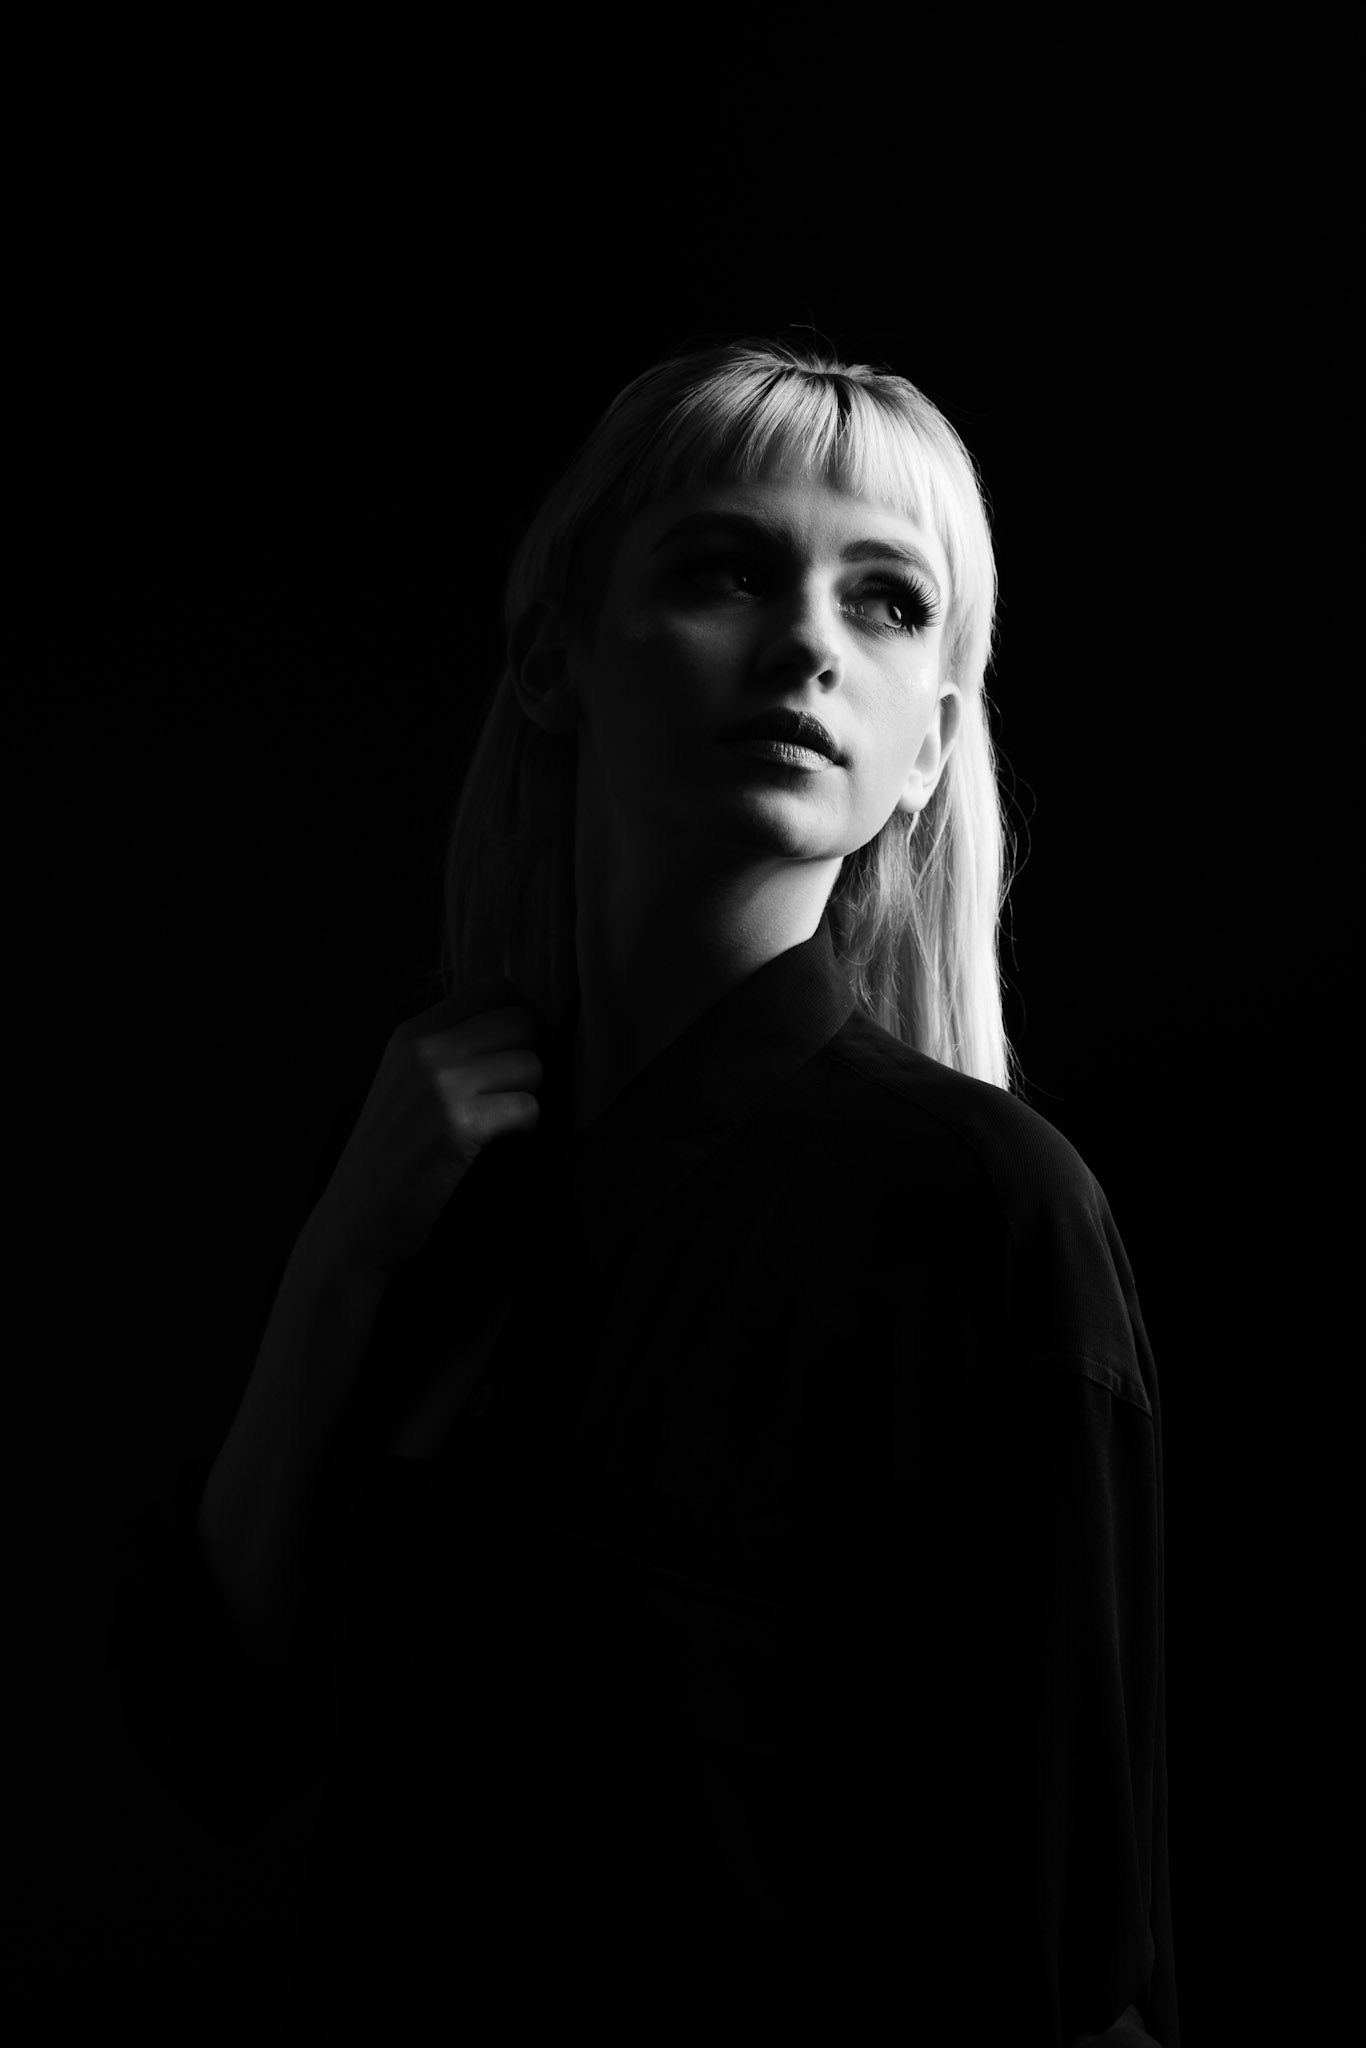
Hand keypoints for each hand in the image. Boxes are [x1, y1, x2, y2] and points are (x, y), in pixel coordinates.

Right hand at [302, 976, 544, 1277]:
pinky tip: (504, 1145)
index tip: (517, 1053)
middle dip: (534, 1056)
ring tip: (506, 1122)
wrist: (354, 1221)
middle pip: (521, 1020)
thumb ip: (448, 1051)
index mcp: (411, 1033)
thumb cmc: (389, 1158)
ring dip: (531, 1095)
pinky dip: (527, 1128)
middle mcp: (424, 1049)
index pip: (494, 987)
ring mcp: (439, 1085)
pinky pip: (527, 1107)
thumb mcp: (404, 1083)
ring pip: (530, 1063)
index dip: (522, 1016)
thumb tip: (522, 1027)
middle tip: (517, 1091)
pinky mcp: (457, 1126)